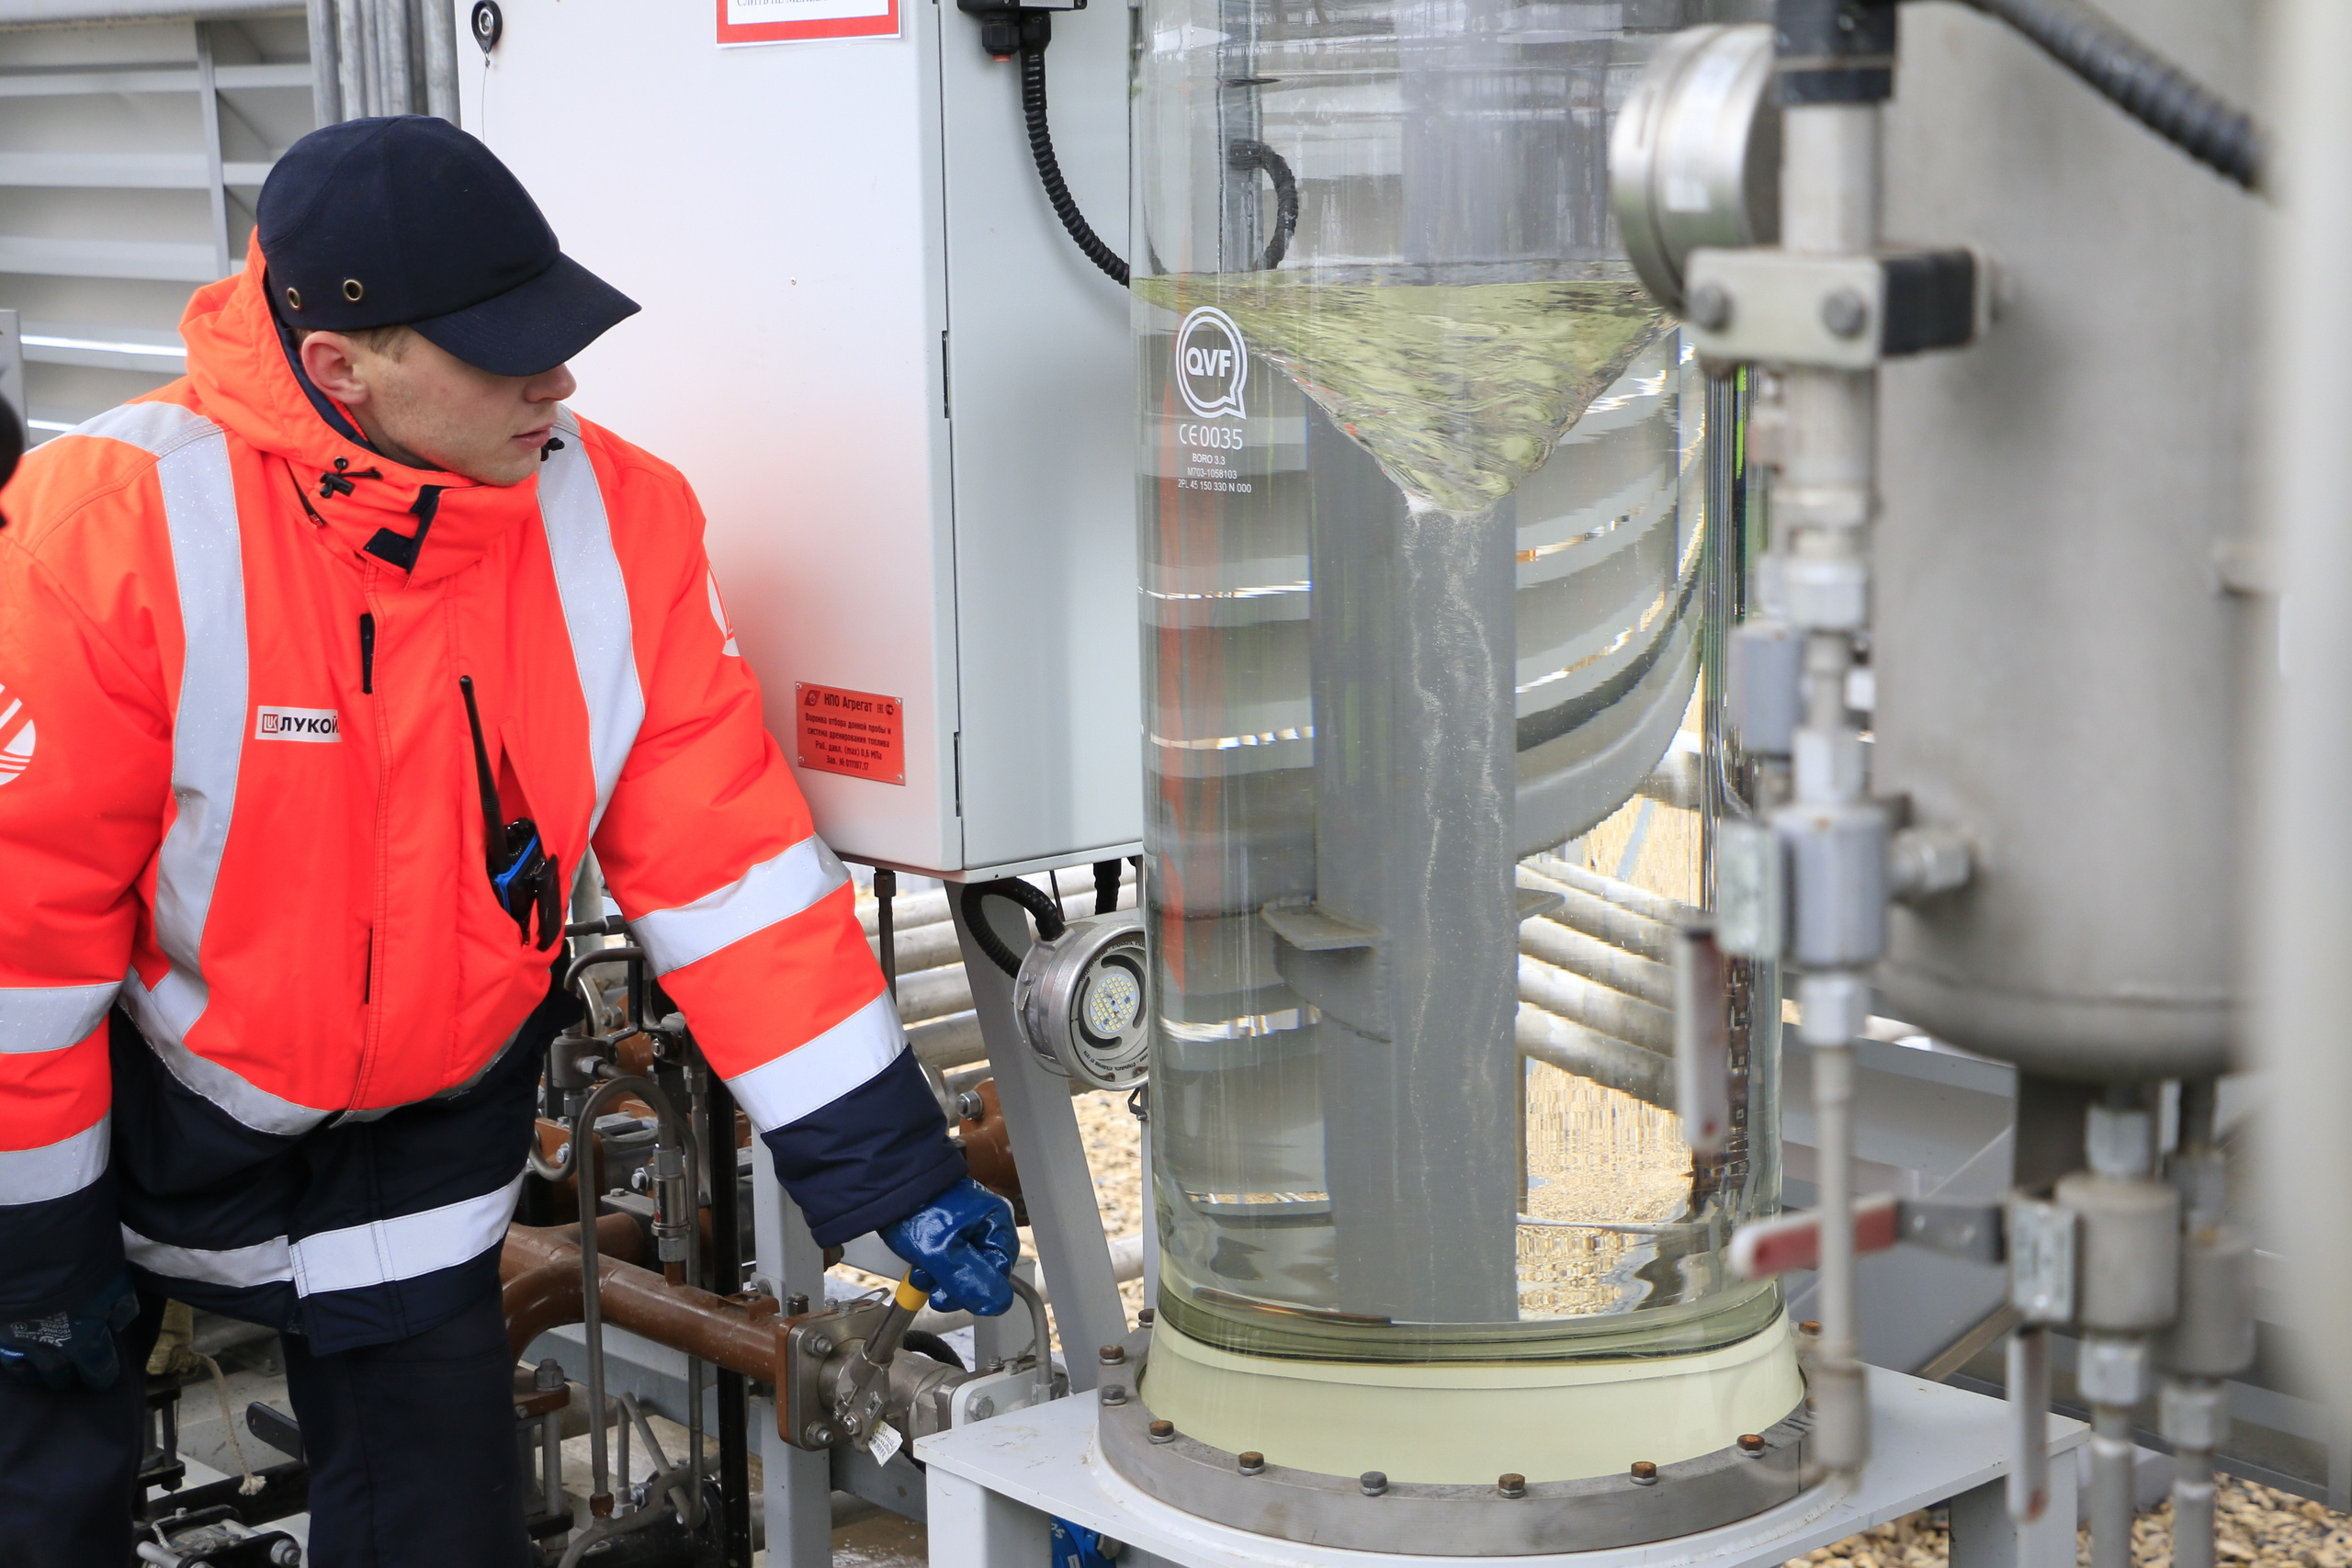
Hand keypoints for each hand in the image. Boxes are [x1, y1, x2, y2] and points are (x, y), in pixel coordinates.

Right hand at [0, 1269, 137, 1390]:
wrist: (32, 1251)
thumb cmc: (82, 1264)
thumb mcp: (116, 1281)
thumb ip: (121, 1306)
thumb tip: (119, 1323)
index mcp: (85, 1339)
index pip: (98, 1367)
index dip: (103, 1375)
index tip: (105, 1380)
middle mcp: (50, 1349)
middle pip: (59, 1374)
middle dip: (66, 1378)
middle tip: (68, 1380)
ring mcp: (20, 1343)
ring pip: (28, 1371)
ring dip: (37, 1374)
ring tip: (40, 1375)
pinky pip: (5, 1356)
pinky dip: (12, 1359)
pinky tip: (15, 1358)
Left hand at [879, 1177, 1019, 1316]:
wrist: (883, 1179)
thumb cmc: (914, 1207)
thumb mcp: (941, 1252)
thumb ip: (969, 1281)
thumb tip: (998, 1305)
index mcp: (995, 1220)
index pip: (1000, 1270)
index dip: (975, 1290)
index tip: (949, 1299)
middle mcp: (985, 1219)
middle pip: (980, 1268)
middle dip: (953, 1283)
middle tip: (932, 1289)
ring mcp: (966, 1220)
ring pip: (962, 1263)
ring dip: (940, 1276)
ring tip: (918, 1272)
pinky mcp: (947, 1222)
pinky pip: (948, 1252)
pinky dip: (933, 1263)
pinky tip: (917, 1263)